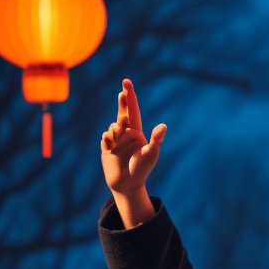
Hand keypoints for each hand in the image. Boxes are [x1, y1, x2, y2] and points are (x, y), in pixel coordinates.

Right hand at [100, 78, 166, 195]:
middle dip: (122, 101)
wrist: (127, 185)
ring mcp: (116, 140)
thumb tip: (163, 126)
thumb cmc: (142, 170)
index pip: (133, 111)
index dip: (130, 97)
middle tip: (123, 87)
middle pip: (122, 113)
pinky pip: (104, 137)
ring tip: (117, 143)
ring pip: (111, 126)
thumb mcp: (151, 155)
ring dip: (114, 131)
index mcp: (137, 132)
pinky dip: (107, 139)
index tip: (126, 83)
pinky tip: (110, 148)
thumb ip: (156, 140)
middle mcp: (127, 133)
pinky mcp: (107, 147)